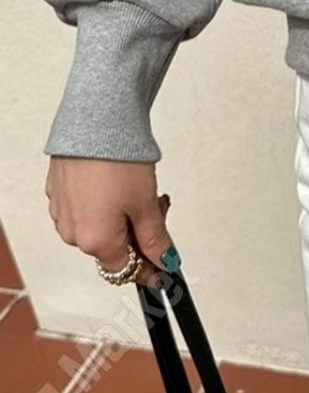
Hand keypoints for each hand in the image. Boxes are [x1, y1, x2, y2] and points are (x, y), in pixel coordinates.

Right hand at [45, 157, 175, 287]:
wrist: (96, 123)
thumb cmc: (119, 161)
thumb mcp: (146, 204)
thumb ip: (155, 238)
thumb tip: (165, 261)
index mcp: (95, 241)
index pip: (125, 269)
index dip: (147, 266)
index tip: (164, 264)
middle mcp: (72, 233)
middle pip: (112, 248)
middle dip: (137, 234)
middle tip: (158, 208)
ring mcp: (62, 212)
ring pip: (98, 228)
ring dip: (121, 218)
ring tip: (140, 190)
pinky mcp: (58, 192)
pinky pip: (84, 209)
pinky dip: (103, 203)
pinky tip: (117, 183)